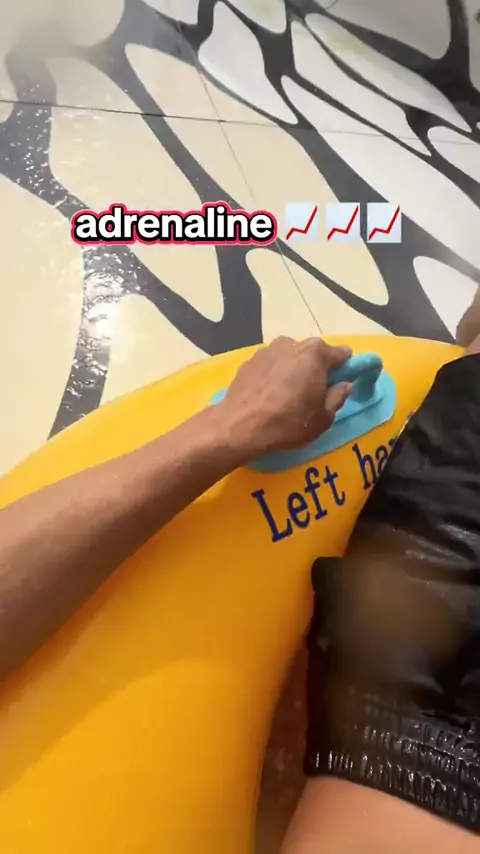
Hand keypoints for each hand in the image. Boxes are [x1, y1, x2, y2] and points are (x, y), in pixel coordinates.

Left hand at [219, 336, 352, 459]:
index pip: (342, 354)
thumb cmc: (289, 422)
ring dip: (294, 369)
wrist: (240, 426)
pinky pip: (271, 364)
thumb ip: (338, 396)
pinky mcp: (249, 360)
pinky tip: (269, 394)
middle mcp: (292, 343)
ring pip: (290, 357)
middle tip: (313, 392)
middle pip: (313, 353)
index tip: (342, 381)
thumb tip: (345, 385)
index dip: (345, 367)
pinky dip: (274, 374)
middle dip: (317, 368)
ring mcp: (268, 350)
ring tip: (288, 394)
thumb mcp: (323, 417)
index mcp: (316, 353)